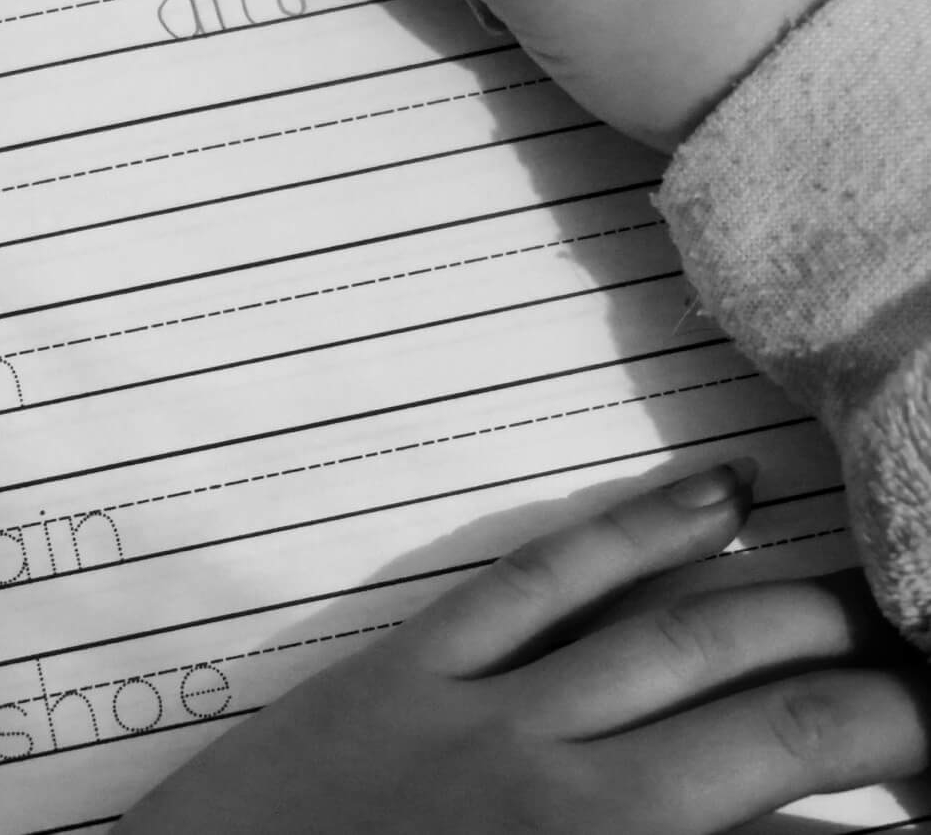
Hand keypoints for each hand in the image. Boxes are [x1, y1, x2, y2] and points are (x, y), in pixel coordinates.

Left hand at [114, 464, 929, 834]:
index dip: (889, 823)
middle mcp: (579, 803)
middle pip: (778, 731)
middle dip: (881, 708)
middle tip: (930, 700)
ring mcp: (497, 714)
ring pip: (687, 635)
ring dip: (800, 614)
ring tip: (873, 608)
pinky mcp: (421, 657)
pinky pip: (551, 574)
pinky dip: (646, 528)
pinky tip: (721, 499)